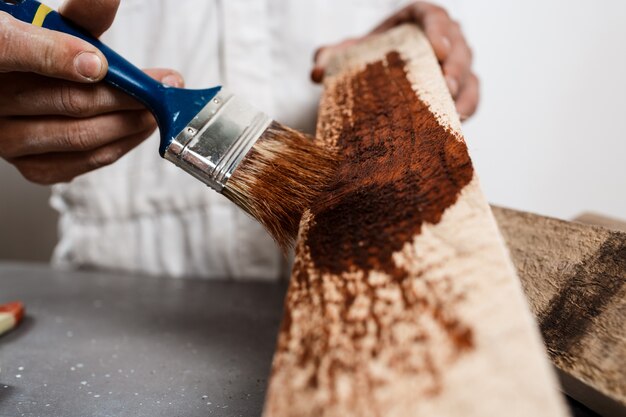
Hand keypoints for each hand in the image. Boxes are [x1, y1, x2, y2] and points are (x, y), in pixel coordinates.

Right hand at [0, 0, 183, 184]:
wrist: (22, 87)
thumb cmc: (40, 52)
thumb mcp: (55, 25)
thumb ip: (82, 14)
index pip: (11, 50)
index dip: (59, 56)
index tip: (101, 63)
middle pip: (69, 101)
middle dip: (125, 94)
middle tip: (159, 87)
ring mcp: (9, 140)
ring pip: (80, 135)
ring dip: (129, 123)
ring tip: (155, 109)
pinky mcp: (31, 167)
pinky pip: (82, 162)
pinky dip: (118, 146)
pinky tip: (138, 129)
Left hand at [312, 2, 478, 120]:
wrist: (378, 77)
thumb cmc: (368, 57)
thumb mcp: (348, 53)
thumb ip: (330, 56)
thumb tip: (316, 72)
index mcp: (419, 19)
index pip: (434, 16)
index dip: (439, 31)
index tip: (437, 49)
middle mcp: (445, 38)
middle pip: (459, 47)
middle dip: (456, 67)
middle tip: (446, 86)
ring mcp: (457, 64)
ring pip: (469, 74)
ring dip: (464, 93)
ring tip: (452, 110)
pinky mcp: (461, 89)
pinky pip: (472, 98)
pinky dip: (467, 110)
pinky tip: (457, 124)